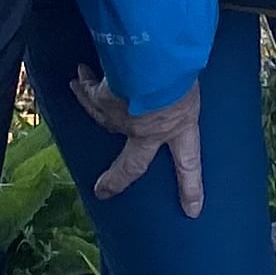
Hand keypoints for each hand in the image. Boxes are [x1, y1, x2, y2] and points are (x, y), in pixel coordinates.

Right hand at [67, 65, 205, 215]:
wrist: (154, 62)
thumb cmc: (182, 68)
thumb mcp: (194, 79)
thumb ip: (189, 81)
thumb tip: (191, 63)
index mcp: (180, 125)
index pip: (189, 163)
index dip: (191, 188)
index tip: (192, 211)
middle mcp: (150, 129)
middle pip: (132, 164)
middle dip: (117, 179)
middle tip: (102, 191)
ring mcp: (125, 119)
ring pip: (105, 122)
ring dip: (92, 107)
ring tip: (80, 94)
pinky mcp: (106, 100)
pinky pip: (93, 96)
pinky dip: (85, 87)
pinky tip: (81, 76)